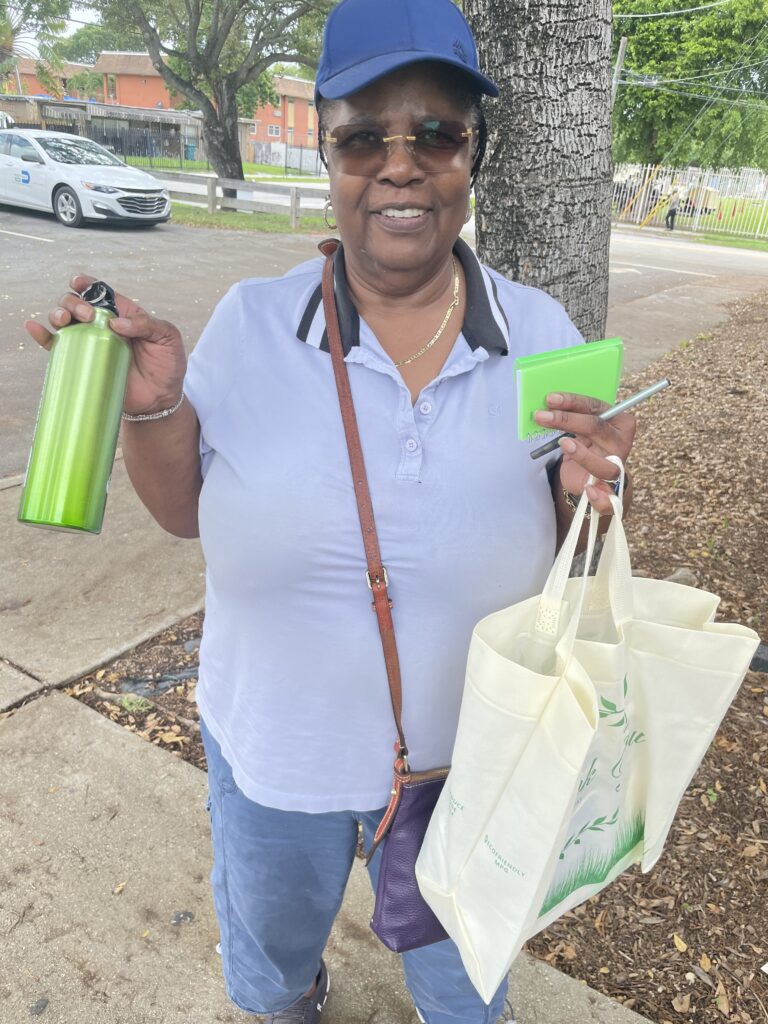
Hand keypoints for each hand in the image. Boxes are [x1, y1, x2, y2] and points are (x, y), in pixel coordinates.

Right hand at [24, 274, 186, 416]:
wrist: (161, 399)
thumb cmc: (167, 365)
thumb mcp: (168, 338)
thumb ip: (147, 324)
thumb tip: (115, 323)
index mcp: (123, 313)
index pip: (100, 292)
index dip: (86, 284)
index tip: (79, 283)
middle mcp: (102, 325)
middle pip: (77, 303)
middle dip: (75, 302)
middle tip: (87, 315)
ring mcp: (90, 343)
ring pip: (64, 321)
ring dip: (58, 314)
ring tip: (66, 321)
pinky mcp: (82, 362)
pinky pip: (57, 347)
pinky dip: (42, 337)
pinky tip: (34, 328)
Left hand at [534, 392, 635, 515]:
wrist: (593, 476)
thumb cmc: (586, 445)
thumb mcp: (581, 428)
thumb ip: (570, 415)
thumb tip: (545, 406)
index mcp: (619, 421)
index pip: (594, 407)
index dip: (572, 401)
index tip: (550, 399)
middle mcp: (621, 442)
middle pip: (595, 427)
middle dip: (567, 420)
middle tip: (542, 416)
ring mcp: (617, 466)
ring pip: (603, 463)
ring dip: (582, 455)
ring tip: (563, 444)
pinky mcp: (610, 490)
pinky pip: (608, 498)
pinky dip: (599, 497)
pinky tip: (589, 492)